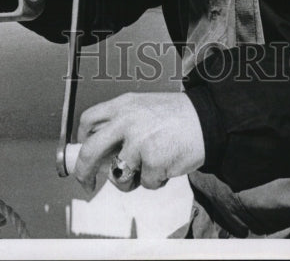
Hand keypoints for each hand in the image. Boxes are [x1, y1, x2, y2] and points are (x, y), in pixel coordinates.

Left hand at [74, 93, 204, 192]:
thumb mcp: (144, 107)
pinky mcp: (153, 162)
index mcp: (123, 105)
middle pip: (90, 151)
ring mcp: (139, 142)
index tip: (82, 151)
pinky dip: (157, 180)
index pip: (88, 120)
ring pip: (118, 175)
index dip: (81, 139)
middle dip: (84, 172)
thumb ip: (122, 123)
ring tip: (149, 166)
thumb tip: (101, 149)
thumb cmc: (177, 116)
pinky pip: (146, 183)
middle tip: (86, 182)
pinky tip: (168, 163)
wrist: (208, 119)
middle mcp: (127, 121)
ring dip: (131, 179)